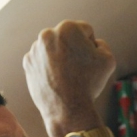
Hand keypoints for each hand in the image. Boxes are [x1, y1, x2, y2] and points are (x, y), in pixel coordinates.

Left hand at [23, 20, 116, 136]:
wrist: (67, 109)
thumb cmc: (90, 83)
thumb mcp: (108, 59)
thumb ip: (102, 44)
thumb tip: (93, 43)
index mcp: (68, 28)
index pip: (85, 30)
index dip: (91, 47)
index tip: (90, 62)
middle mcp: (47, 34)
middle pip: (67, 38)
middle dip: (73, 49)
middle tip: (78, 69)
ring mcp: (35, 49)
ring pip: (53, 49)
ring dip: (60, 57)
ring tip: (67, 76)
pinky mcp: (27, 63)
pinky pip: (42, 61)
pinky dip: (48, 68)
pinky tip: (56, 80)